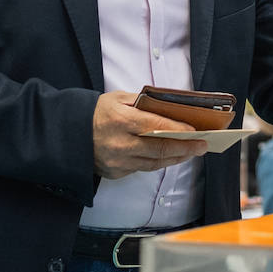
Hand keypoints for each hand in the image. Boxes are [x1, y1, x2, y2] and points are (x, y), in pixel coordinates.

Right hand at [92, 91, 208, 180]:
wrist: (70, 133)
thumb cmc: (97, 112)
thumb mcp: (118, 98)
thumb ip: (144, 103)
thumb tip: (171, 109)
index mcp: (120, 121)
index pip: (156, 126)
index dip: (179, 130)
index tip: (196, 131)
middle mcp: (119, 144)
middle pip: (159, 149)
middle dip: (185, 148)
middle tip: (202, 146)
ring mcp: (117, 162)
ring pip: (154, 163)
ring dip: (175, 158)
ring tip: (190, 152)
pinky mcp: (115, 173)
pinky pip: (141, 168)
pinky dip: (157, 163)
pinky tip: (170, 157)